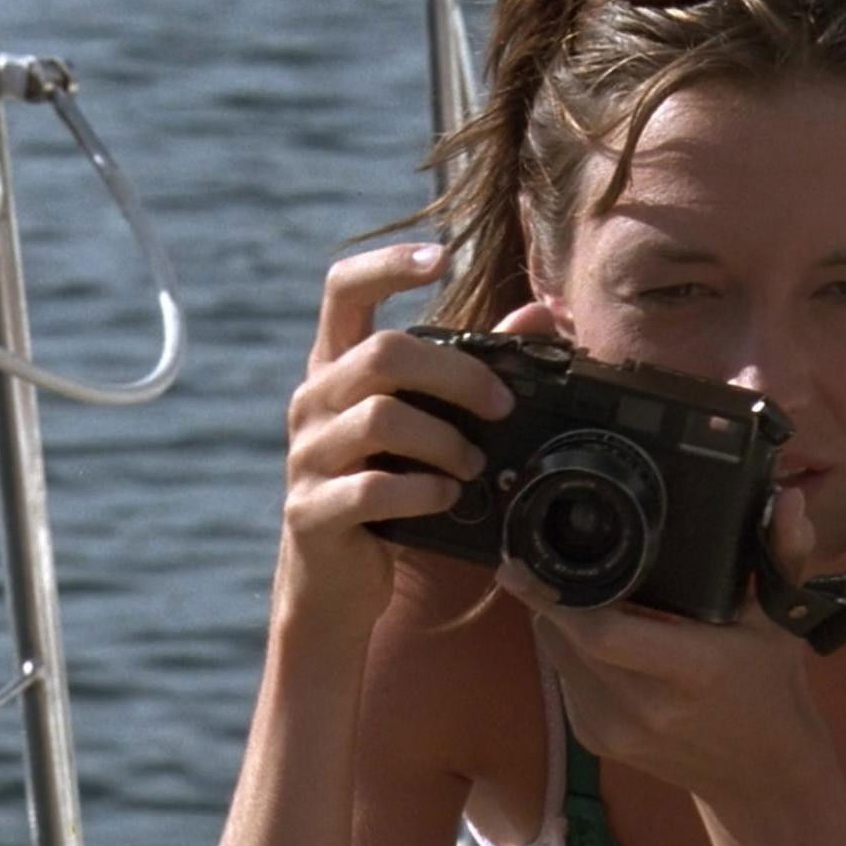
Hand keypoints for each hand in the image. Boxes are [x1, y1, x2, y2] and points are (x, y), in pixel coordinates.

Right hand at [277, 243, 522, 634]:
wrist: (336, 586)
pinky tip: (447, 498)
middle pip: (382, 353)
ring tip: (475, 465)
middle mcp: (312, 402)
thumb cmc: (387, 490)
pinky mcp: (311, 511)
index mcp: (335, 368)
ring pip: (380, 418)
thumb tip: (540, 314)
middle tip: (501, 407)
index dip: (387, 265)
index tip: (440, 258)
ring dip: (445, 440)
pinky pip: (373, 489)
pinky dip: (424, 491)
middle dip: (457, 376)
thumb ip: (470, 369)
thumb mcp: (425, 425)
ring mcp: (305, 457)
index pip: (343, 290)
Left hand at [494, 488, 835, 807]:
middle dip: (551, 595)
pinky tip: (589, 631)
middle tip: (543, 555)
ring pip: (556, 657)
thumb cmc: (771, 686)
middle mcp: (646, 706)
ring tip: (569, 587)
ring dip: (556, 620)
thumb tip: (787, 500)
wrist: (762, 775)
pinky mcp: (597, 742)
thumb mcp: (781, 618)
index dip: (557, 597)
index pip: (602, 634)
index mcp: (691, 671)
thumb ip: (784, 554)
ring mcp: (616, 730)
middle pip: (567, 639)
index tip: (524, 561)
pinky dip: (567, 649)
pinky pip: (563, 679)